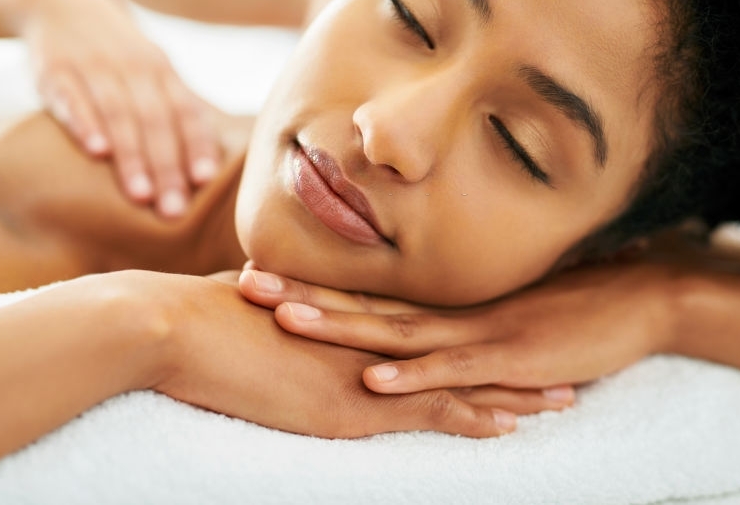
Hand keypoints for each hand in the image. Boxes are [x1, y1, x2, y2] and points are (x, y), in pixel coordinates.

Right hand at [15, 0, 220, 216]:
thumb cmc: (115, 52)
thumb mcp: (149, 70)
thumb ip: (173, 108)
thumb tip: (207, 166)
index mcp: (161, 70)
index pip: (186, 111)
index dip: (196, 144)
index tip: (203, 181)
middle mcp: (134, 66)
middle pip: (156, 120)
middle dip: (166, 167)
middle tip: (172, 211)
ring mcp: (94, 66)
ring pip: (119, 113)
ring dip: (131, 156)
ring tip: (141, 195)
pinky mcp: (55, 69)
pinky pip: (72, 98)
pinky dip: (85, 123)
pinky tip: (96, 151)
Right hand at [135, 269, 564, 437]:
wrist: (174, 325)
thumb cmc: (198, 319)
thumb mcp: (251, 319)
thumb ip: (281, 318)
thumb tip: (276, 312)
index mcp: (350, 325)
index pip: (424, 331)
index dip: (468, 334)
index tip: (509, 333)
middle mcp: (369, 344)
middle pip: (457, 352)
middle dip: (512, 362)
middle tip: (565, 361)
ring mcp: (364, 371)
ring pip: (457, 382)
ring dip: (512, 392)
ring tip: (563, 398)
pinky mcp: (350, 402)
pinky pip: (424, 413)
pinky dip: (469, 418)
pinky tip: (507, 427)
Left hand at [237, 259, 678, 399]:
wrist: (635, 297)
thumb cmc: (567, 306)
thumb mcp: (502, 313)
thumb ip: (459, 322)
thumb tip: (416, 332)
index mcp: (444, 305)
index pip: (368, 293)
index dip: (315, 285)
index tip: (261, 272)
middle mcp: (450, 315)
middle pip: (364, 305)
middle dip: (304, 296)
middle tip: (244, 284)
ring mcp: (477, 335)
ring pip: (395, 333)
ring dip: (340, 327)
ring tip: (286, 319)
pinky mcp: (507, 359)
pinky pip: (451, 370)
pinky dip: (411, 376)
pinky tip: (372, 378)